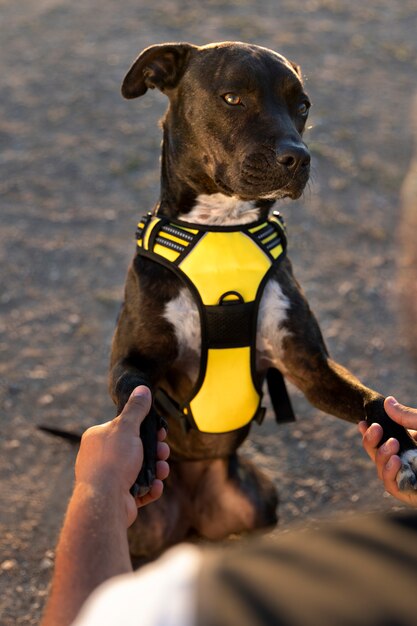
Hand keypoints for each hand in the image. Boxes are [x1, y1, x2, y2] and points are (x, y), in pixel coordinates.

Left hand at [75, 386, 168, 526]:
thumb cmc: (113, 461)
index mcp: (98, 438)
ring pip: (140, 469)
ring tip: (162, 470)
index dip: (145, 429)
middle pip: (136, 449)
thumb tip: (142, 388)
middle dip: (155, 451)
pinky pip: (140, 489)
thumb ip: (136, 409)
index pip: (125, 428)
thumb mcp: (127, 428)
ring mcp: (109, 479)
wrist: (105, 502)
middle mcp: (101, 458)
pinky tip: (156, 485)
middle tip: (163, 452)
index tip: (160, 431)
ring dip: (156, 469)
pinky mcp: (119, 497)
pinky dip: (150, 486)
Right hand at [358, 396, 416, 505]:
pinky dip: (388, 474)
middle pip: (378, 456)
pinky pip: (392, 488)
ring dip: (380, 457)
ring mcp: (411, 479)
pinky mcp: (413, 494)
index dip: (370, 434)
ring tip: (391, 445)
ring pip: (382, 471)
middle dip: (371, 442)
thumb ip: (409, 417)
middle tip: (374, 428)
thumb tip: (387, 402)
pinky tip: (395, 460)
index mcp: (413, 446)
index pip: (384, 441)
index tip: (363, 422)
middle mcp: (410, 462)